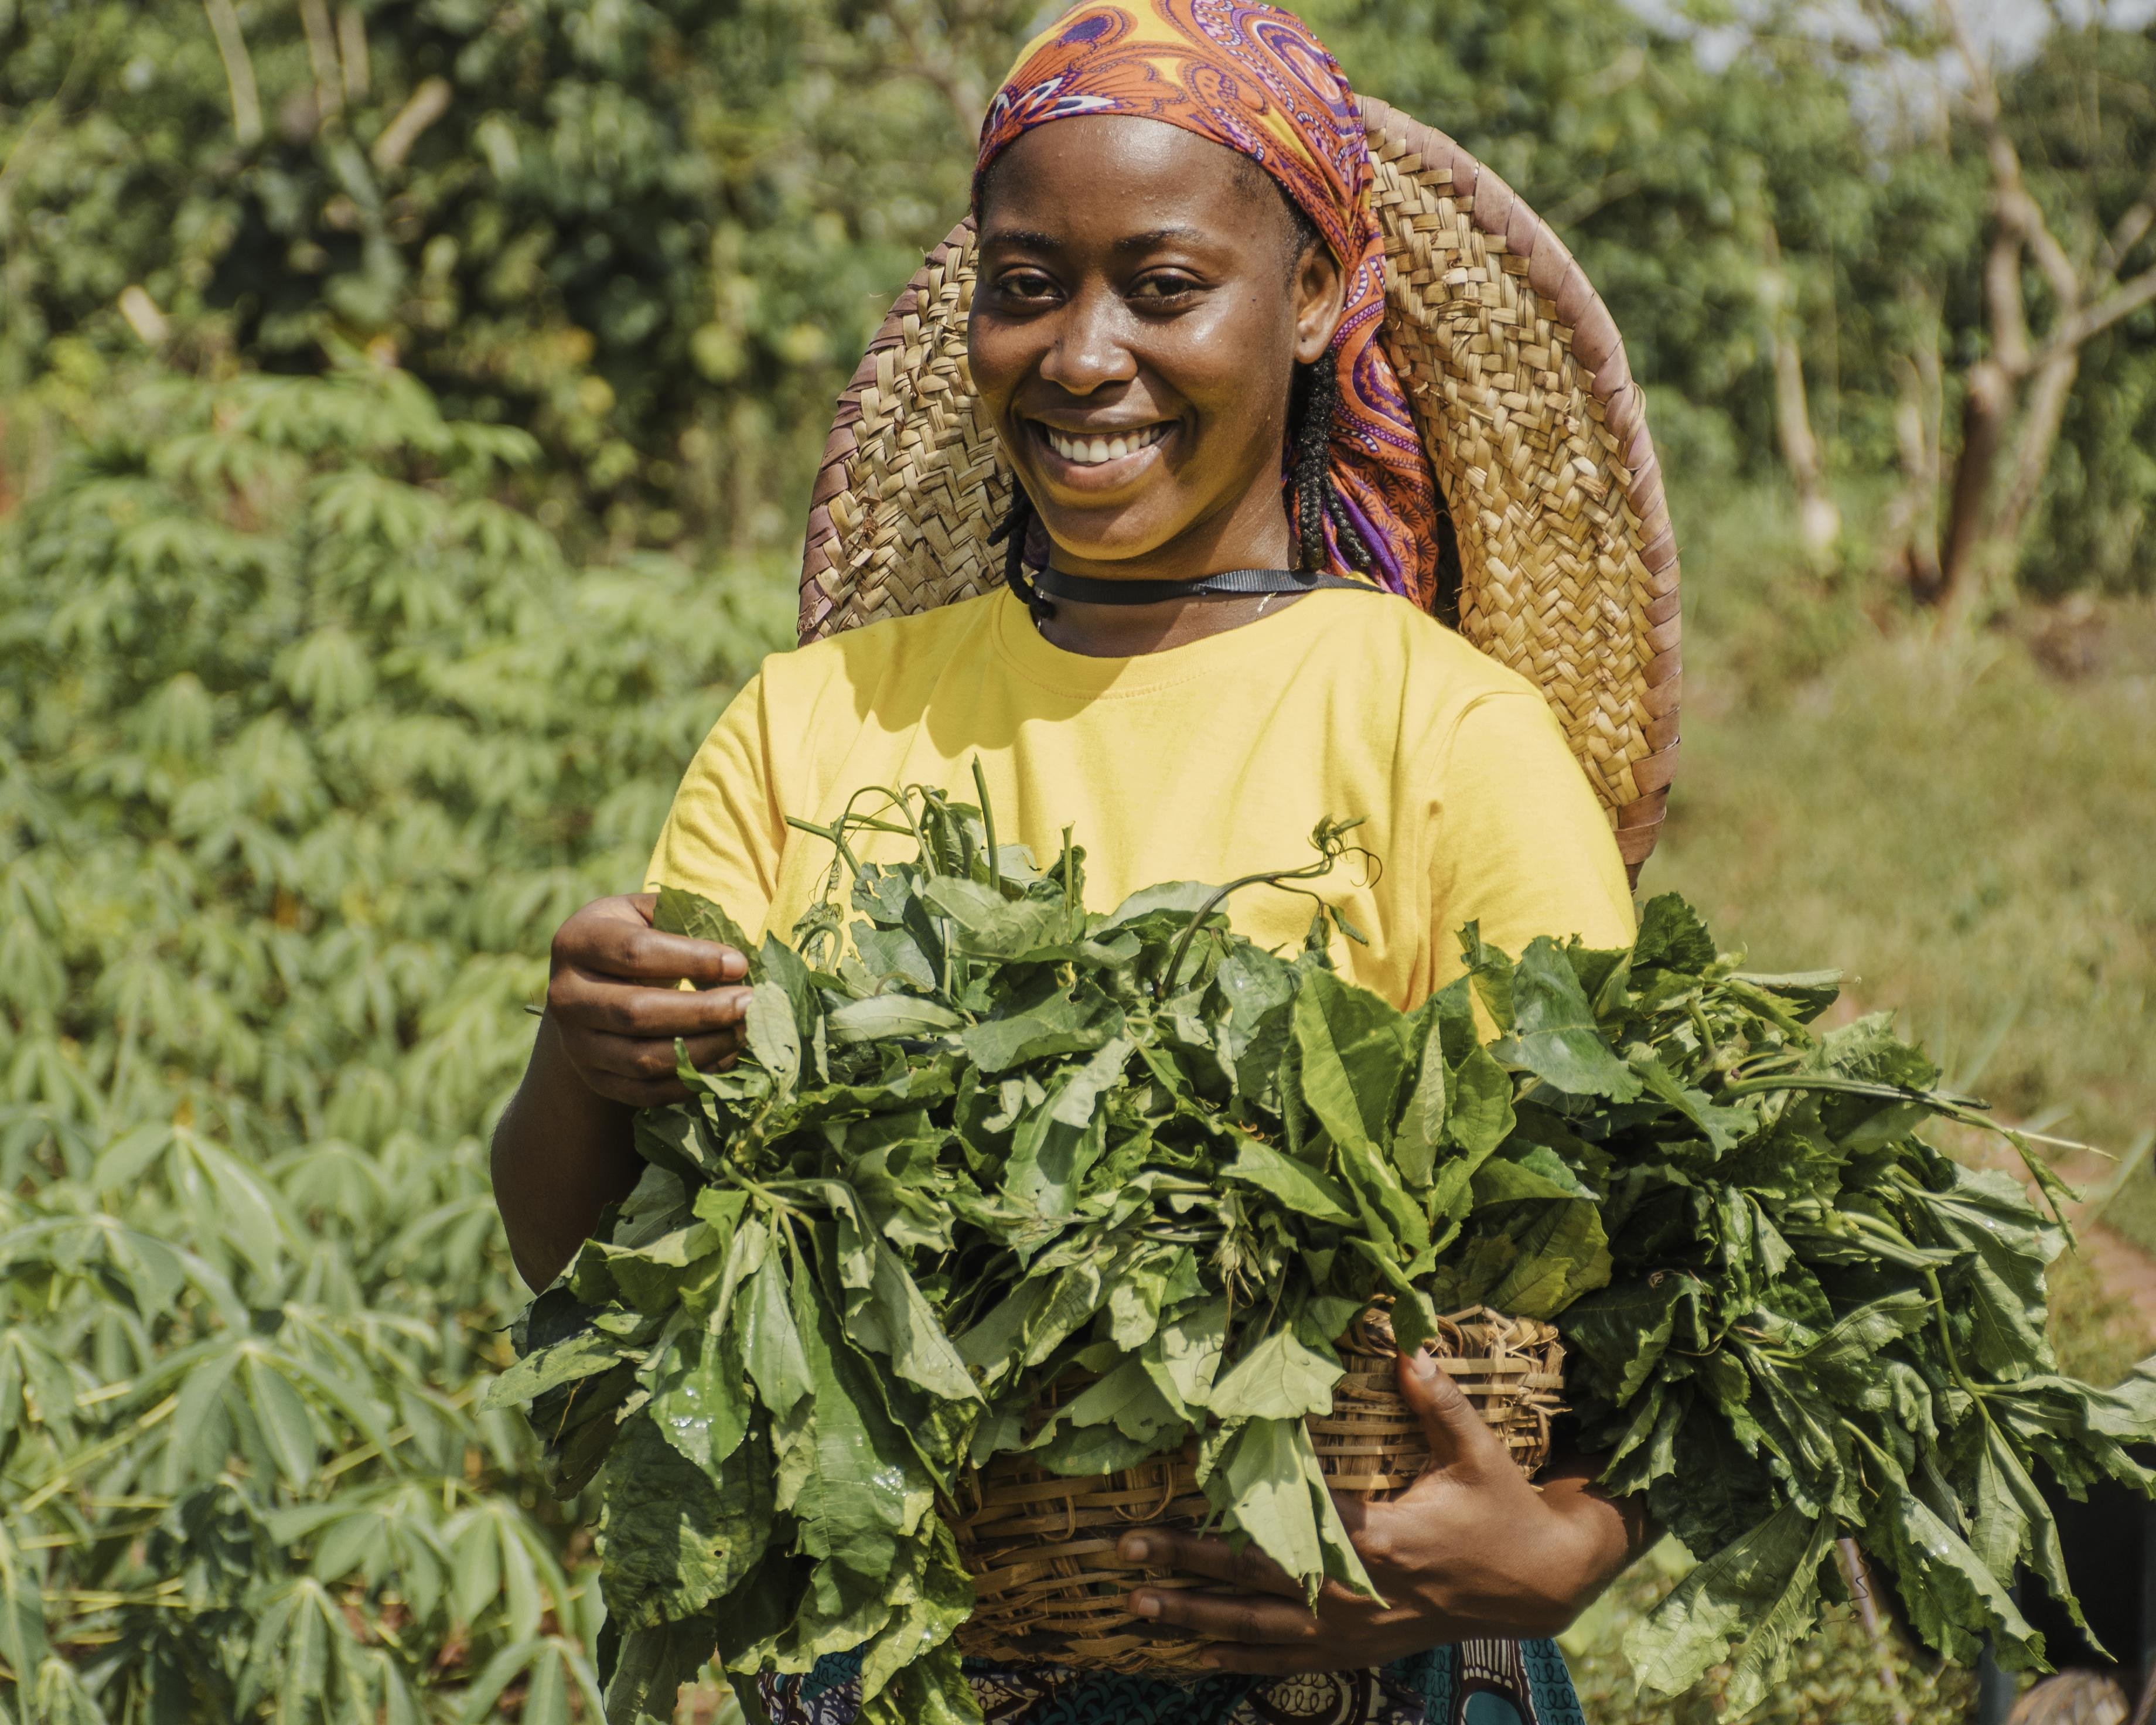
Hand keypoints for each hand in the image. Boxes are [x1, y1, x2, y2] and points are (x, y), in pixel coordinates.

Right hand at [546, 893, 751, 1106]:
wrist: (592, 986)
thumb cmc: (633, 938)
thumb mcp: (646, 914)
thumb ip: (682, 918)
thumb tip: (736, 956)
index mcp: (577, 942)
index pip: (636, 953)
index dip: (693, 960)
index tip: (739, 965)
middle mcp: (565, 996)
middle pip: (637, 1012)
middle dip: (703, 1011)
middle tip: (751, 1004)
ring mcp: (575, 1044)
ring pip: (643, 1059)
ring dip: (703, 1049)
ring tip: (744, 1032)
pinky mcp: (595, 1079)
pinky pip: (645, 1092)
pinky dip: (689, 1082)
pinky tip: (725, 1060)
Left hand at [1119, 1348, 1649, 1674]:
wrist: (1540, 1585)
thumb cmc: (1503, 1511)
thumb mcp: (1479, 1454)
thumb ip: (1439, 1404)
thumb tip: (1410, 1346)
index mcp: (1381, 1539)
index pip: (1290, 1529)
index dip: (1231, 1519)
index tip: (1176, 1503)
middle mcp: (1358, 1592)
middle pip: (1257, 1582)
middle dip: (1186, 1568)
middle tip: (1126, 1556)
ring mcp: (1356, 1630)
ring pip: (1261, 1630)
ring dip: (1196, 1617)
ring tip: (1138, 1607)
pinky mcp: (1359, 1650)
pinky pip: (1288, 1661)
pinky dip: (1238, 1658)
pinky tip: (1193, 1654)